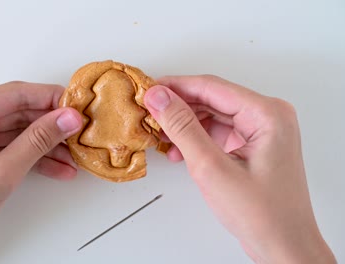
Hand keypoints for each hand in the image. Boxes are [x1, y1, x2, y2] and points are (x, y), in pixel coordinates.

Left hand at [0, 82, 81, 262]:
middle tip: (78, 132)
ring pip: (17, 132)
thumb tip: (66, 119)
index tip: (75, 106)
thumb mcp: (0, 174)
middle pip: (17, 112)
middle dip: (50, 125)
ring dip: (45, 145)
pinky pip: (9, 147)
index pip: (13, 94)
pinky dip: (32, 157)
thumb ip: (37, 142)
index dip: (48, 98)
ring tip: (72, 155)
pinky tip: (57, 166)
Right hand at [144, 75, 335, 262]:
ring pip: (213, 115)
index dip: (175, 87)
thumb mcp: (211, 167)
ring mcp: (262, 131)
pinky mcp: (254, 145)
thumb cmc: (262, 213)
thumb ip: (182, 128)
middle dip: (178, 107)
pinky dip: (197, 138)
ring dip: (185, 124)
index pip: (211, 87)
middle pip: (212, 99)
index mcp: (267, 113)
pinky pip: (219, 131)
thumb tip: (160, 98)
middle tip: (149, 113)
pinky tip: (179, 150)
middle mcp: (268, 116)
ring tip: (160, 135)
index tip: (148, 90)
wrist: (283, 246)